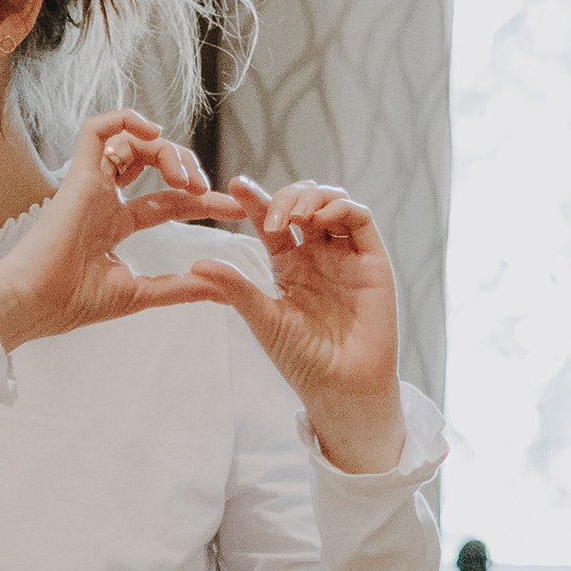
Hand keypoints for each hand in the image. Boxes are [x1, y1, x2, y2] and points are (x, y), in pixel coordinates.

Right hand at [0, 110, 244, 350]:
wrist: (33, 303)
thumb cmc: (71, 303)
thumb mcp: (139, 293)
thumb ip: (180, 288)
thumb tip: (223, 291)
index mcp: (113, 225)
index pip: (167, 201)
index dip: (203, 201)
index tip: (235, 210)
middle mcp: (103, 200)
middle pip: (152, 163)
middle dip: (187, 167)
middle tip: (206, 188)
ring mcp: (90, 185)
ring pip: (131, 142)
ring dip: (167, 150)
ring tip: (185, 176)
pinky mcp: (77, 176)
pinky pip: (96, 130)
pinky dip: (124, 120)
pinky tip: (153, 132)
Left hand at [183, 177, 405, 473]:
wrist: (340, 386)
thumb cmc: (301, 358)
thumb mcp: (263, 319)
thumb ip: (236, 289)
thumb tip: (196, 263)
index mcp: (289, 264)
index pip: (270, 222)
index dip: (255, 200)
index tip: (235, 184)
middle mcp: (318, 254)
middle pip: (303, 204)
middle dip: (286, 197)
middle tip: (272, 216)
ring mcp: (346, 256)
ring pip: (333, 204)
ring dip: (312, 198)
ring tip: (294, 217)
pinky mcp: (373, 262)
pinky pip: (361, 220)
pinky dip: (341, 208)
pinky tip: (320, 219)